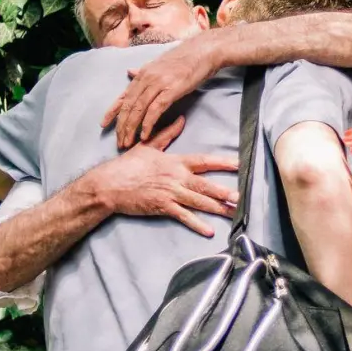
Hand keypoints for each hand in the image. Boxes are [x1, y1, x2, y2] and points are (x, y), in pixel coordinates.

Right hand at [82, 117, 238, 236]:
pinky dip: (196, 224)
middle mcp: (176, 177)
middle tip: (241, 196)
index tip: (239, 164)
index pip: (204, 161)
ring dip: (217, 207)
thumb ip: (166, 134)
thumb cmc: (127, 165)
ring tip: (233, 212)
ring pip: (198, 201)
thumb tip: (181, 119)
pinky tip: (209, 230)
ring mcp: (170, 193)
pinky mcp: (162, 207)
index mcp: (175, 162)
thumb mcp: (148, 145)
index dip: (222, 162)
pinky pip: (183, 216)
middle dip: (224, 191)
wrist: (110, 184)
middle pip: (205, 184)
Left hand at [101, 33, 226, 148]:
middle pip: (129, 106)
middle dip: (122, 126)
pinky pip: (154, 110)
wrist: (202, 52)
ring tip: (128, 142)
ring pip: (139, 109)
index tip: (103, 125)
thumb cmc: (184, 60)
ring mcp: (158, 84)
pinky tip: (145, 135)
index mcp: (142, 74)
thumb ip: (143, 72)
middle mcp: (146, 78)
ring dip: (132, 128)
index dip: (112, 111)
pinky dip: (148, 124)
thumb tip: (130, 72)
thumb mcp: (158, 64)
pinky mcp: (171, 90)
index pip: (123, 96)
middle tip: (119, 141)